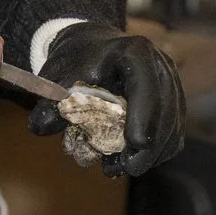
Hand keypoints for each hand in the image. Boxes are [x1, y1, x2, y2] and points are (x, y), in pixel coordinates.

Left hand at [32, 20, 185, 175]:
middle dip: (150, 143)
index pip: (144, 82)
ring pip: (173, 124)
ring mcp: (171, 83)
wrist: (93, 47)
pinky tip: (133, 161)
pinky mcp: (174, 101)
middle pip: (165, 108)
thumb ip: (51, 102)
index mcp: (133, 52)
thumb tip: (41, 127)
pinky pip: (174, 132)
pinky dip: (158, 151)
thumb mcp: (58, 76)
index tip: (134, 142)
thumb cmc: (77, 61)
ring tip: (122, 167)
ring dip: (152, 151)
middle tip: (129, 168)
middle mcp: (160, 65)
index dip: (143, 112)